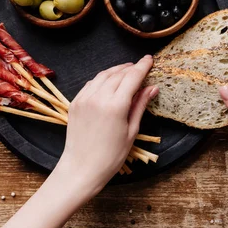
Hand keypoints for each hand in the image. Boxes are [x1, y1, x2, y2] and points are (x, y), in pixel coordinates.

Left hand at [0, 56, 157, 227]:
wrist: (81, 168)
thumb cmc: (111, 156)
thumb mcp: (131, 131)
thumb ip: (140, 105)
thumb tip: (152, 87)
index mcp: (115, 106)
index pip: (132, 77)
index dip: (142, 66)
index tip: (149, 59)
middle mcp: (98, 97)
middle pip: (118, 74)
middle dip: (130, 68)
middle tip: (140, 66)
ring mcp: (84, 99)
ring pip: (103, 75)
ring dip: (116, 70)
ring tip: (126, 71)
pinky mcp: (75, 102)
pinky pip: (90, 84)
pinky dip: (102, 79)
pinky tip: (109, 81)